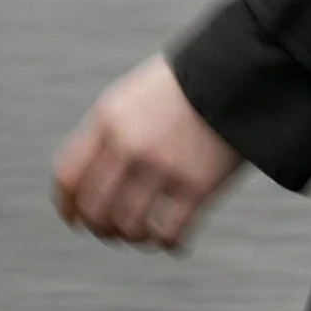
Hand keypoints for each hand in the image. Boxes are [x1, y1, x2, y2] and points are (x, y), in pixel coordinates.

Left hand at [53, 55, 246, 250]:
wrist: (242, 68)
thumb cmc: (190, 81)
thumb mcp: (139, 94)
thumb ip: (112, 132)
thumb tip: (91, 183)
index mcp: (110, 117)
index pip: (68, 175)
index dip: (68, 205)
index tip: (75, 218)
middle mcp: (130, 144)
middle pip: (96, 209)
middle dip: (102, 228)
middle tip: (114, 231)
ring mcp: (164, 165)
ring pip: (129, 227)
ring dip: (135, 237)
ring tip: (146, 232)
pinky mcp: (198, 185)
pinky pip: (169, 233)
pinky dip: (167, 243)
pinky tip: (173, 240)